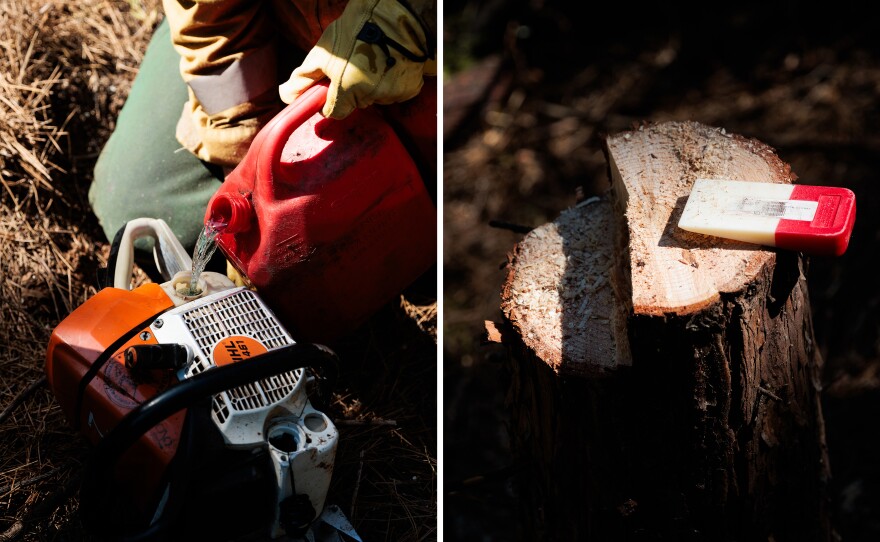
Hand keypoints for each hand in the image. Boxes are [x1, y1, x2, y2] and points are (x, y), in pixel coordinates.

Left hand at [278, 0, 434, 118]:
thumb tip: (286, 95)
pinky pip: (396, 92)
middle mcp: (370, 96)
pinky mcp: (409, 88)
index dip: (330, 101)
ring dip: (373, 85)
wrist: (394, 15)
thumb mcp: (323, 52)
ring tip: (374, 59)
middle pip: (356, 104)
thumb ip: (304, 77)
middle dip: (352, 90)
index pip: (334, 112)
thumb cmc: (356, 29)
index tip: (332, 88)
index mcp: (347, 89)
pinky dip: (392, 81)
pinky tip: (390, 62)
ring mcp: (392, 94)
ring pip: (376, 98)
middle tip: (354, 64)